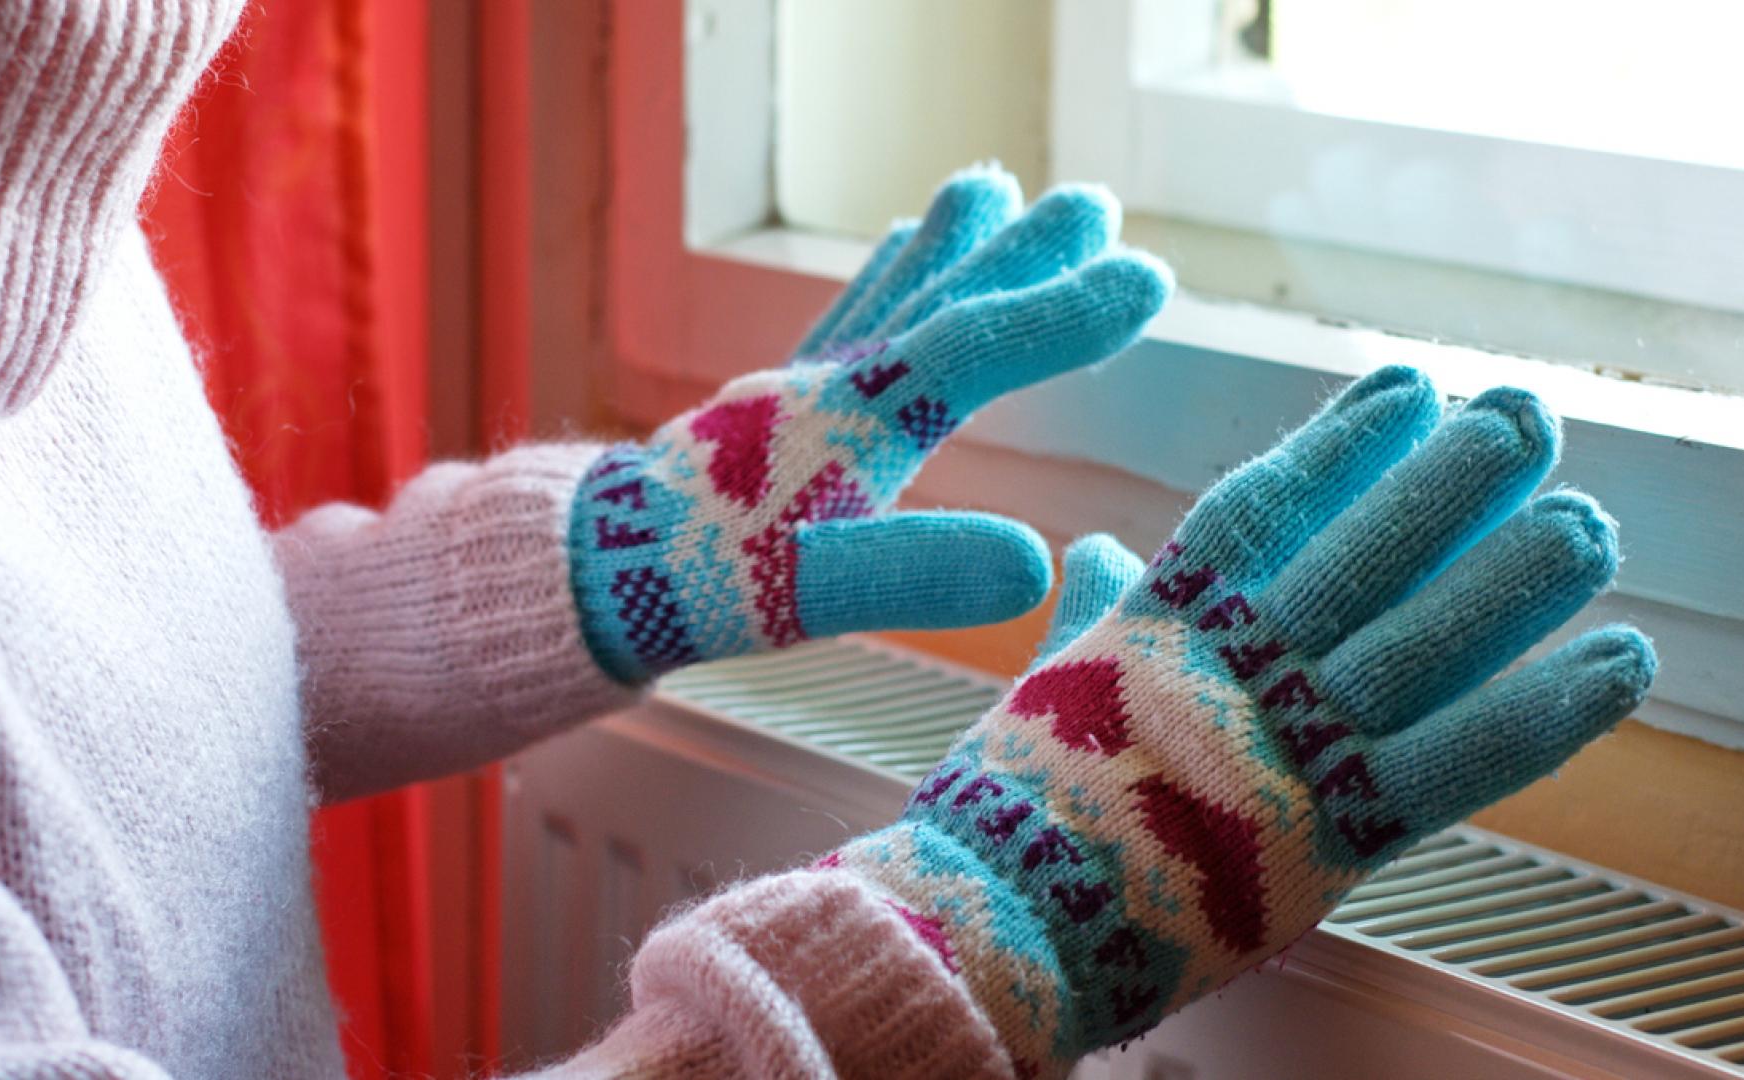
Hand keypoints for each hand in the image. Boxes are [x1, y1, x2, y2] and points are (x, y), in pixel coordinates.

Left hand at [568, 167, 1171, 681]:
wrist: (595, 569)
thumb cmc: (704, 582)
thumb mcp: (814, 594)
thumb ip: (917, 572)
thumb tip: (1034, 563)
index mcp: (858, 423)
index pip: (978, 348)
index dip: (1064, 312)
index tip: (1147, 275)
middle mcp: (835, 384)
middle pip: (946, 302)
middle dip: (1026, 258)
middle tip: (1094, 205)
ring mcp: (804, 384)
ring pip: (896, 297)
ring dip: (954, 248)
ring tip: (992, 190)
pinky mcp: (779, 400)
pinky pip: (850, 316)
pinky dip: (890, 277)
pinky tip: (903, 256)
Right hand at [830, 366, 1657, 1073]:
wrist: (997, 922)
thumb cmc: (1012, 804)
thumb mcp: (1048, 681)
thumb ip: (1098, 609)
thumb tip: (1098, 550)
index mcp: (1159, 621)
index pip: (1262, 508)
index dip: (1341, 443)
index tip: (1408, 386)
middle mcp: (1232, 667)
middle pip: (1363, 556)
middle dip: (1451, 483)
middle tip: (1528, 416)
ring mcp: (1284, 748)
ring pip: (1422, 645)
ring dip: (1515, 581)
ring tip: (1591, 520)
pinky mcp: (1333, 835)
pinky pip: (1459, 761)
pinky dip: (1548, 711)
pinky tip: (1621, 659)